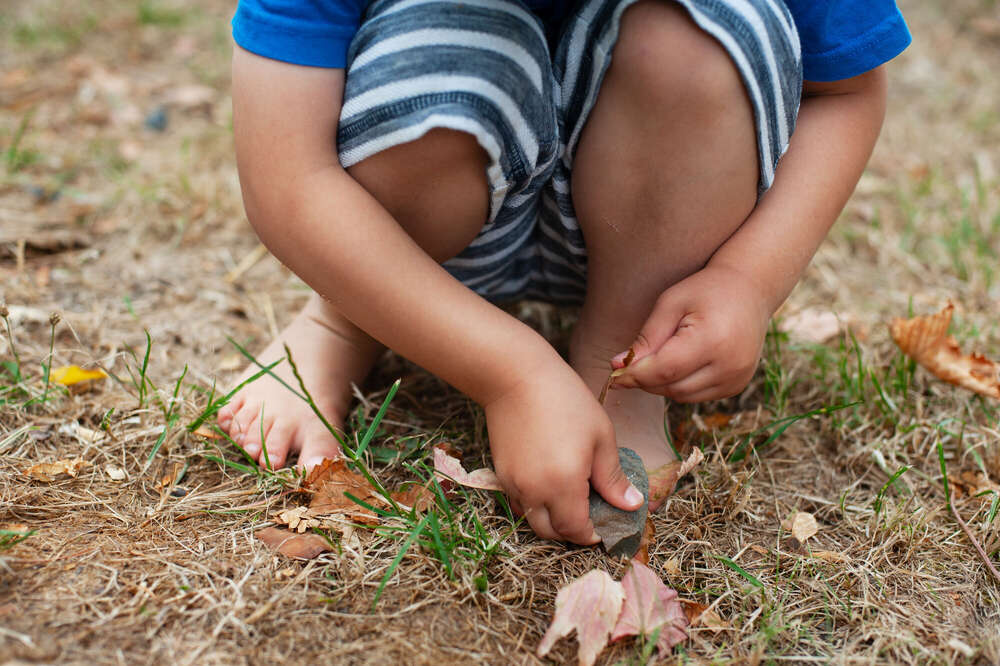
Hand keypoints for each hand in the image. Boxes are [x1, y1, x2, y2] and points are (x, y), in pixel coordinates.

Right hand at [484, 355, 644, 543]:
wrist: (515, 377)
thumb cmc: (565, 400)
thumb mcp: (601, 436)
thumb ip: (613, 477)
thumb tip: (631, 504)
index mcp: (563, 484)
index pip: (576, 530)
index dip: (591, 534)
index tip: (605, 525)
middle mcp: (534, 491)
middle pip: (551, 532)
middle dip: (571, 531)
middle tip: (589, 516)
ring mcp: (513, 483)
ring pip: (531, 519)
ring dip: (551, 519)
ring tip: (570, 500)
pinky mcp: (500, 472)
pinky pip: (518, 501)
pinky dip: (535, 503)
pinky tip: (549, 482)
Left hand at [611, 263, 770, 402]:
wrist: (751, 289)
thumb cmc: (706, 290)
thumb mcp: (671, 304)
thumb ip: (646, 338)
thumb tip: (618, 366)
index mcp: (712, 340)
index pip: (664, 370)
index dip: (634, 375)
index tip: (613, 374)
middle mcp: (729, 365)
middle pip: (672, 387)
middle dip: (645, 380)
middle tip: (628, 365)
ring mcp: (737, 378)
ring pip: (683, 396)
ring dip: (662, 384)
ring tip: (657, 358)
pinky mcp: (738, 385)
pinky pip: (698, 396)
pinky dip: (681, 385)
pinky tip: (680, 363)